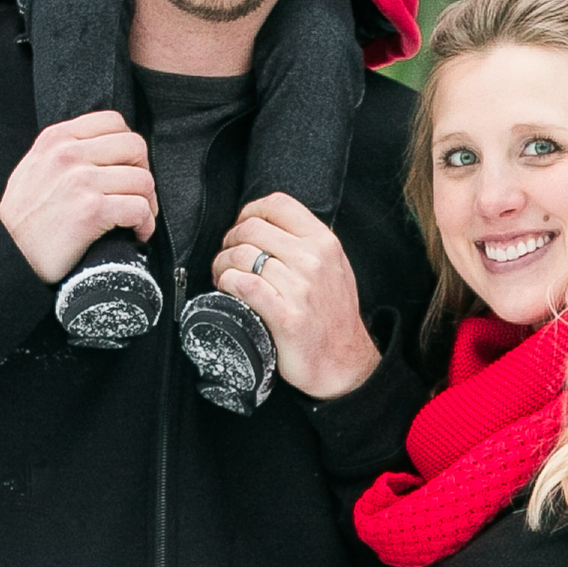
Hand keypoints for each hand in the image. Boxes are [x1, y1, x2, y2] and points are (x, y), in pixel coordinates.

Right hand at [0, 110, 157, 283]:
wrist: (7, 255)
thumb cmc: (23, 217)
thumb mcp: (35, 166)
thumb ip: (64, 150)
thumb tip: (104, 147)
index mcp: (56, 138)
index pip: (113, 121)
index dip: (128, 147)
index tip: (126, 169)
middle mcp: (68, 154)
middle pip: (135, 146)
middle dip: (143, 171)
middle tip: (137, 196)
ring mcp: (80, 181)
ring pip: (143, 180)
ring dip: (147, 203)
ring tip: (136, 219)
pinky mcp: (91, 211)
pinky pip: (139, 209)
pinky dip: (145, 224)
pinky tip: (136, 234)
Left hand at [211, 195, 382, 399]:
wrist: (344, 362)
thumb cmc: (333, 316)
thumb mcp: (333, 267)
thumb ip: (306, 243)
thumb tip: (265, 224)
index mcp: (324, 243)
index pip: (277, 204)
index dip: (249, 212)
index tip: (241, 228)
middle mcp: (313, 260)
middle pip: (252, 228)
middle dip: (229, 241)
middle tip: (227, 258)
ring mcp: (300, 288)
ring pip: (242, 256)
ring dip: (222, 265)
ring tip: (224, 277)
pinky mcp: (285, 316)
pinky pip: (244, 285)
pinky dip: (227, 283)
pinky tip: (229, 290)